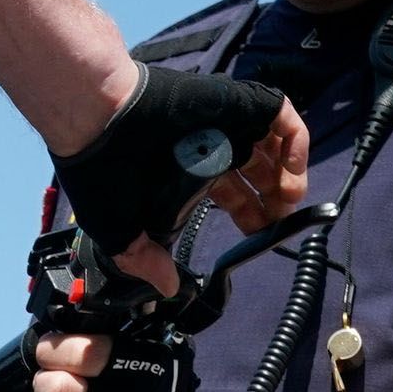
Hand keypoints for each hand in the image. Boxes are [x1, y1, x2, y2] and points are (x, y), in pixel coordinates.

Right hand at [51, 67, 298, 257]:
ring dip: (289, 175)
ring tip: (287, 202)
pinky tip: (289, 174)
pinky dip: (296, 144)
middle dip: (274, 200)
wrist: (97, 121)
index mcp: (190, 171)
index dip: (250, 215)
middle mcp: (212, 144)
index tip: (258, 237)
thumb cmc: (104, 174)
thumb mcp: (122, 233)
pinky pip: (281, 117)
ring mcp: (227, 122)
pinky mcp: (237, 102)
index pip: (233, 193)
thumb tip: (168, 288)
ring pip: (275, 146)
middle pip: (259, 173)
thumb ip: (146, 261)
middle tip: (277, 224)